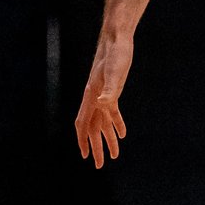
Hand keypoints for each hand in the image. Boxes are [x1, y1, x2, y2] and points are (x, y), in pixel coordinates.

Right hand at [74, 33, 133, 168]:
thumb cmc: (114, 55)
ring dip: (107, 139)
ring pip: (102, 122)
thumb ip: (109, 90)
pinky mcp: (112, 90)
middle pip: (93, 127)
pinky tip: (121, 134)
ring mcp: (102, 95)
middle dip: (96, 147)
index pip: (83, 123)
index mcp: (91, 96)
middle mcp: (94, 98)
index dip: (83, 140)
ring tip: (114, 155)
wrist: (117, 39)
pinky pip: (112, 112)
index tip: (85, 156)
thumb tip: (104, 104)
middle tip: (99, 165)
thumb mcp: (114, 73)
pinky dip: (116, 124)